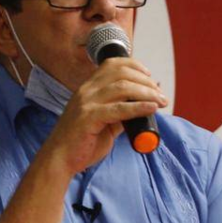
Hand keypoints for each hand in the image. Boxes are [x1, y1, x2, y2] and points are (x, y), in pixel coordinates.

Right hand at [38, 58, 167, 176]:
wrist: (60, 158)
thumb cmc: (82, 142)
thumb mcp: (105, 122)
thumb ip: (121, 112)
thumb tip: (144, 104)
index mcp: (89, 88)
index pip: (113, 64)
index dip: (135, 66)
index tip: (150, 77)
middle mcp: (87, 90)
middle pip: (121, 73)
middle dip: (146, 81)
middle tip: (160, 95)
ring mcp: (86, 103)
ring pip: (122, 87)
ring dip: (147, 92)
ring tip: (161, 102)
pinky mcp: (89, 118)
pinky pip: (118, 109)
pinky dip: (138, 107)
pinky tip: (151, 108)